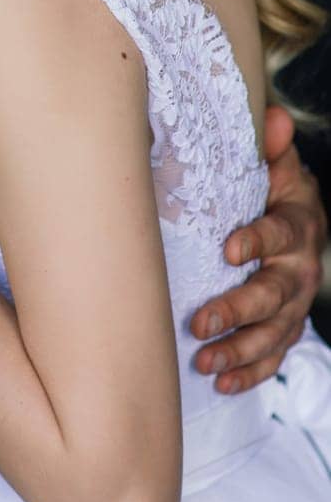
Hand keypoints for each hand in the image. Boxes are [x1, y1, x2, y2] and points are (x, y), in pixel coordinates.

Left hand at [190, 104, 327, 392]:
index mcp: (297, 223)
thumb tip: (273, 117)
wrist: (299, 220)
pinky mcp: (285, 328)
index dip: (257, 241)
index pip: (279, 233)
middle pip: (273, 295)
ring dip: (239, 350)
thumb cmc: (273, 189)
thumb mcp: (276, 164)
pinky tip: (221, 384)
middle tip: (201, 321)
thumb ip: (271, 146)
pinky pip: (273, 357)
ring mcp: (295, 304)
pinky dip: (250, 373)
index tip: (229, 248)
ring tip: (204, 361)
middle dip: (238, 310)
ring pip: (272, 334)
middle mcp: (300, 269)